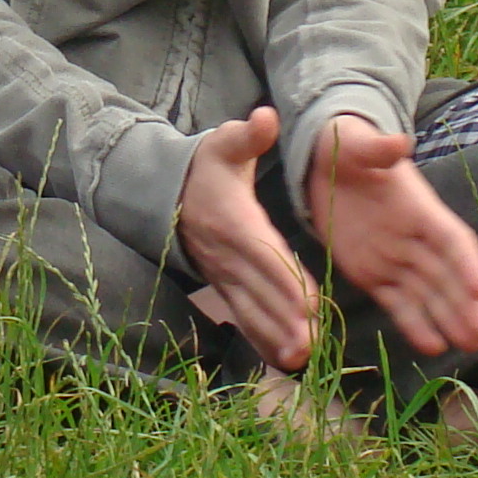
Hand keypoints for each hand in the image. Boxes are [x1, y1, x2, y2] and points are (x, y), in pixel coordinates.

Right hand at [176, 107, 317, 370]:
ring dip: (275, 335)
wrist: (166, 193)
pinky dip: (262, 340)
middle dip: (284, 317)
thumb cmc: (207, 167)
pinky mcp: (225, 288)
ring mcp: (224, 275)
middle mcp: (228, 254)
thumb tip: (266, 116)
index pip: (263, 252)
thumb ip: (248, 134)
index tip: (308, 301)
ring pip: (252, 310)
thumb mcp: (224, 143)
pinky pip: (244, 317)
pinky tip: (286, 361)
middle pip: (260, 290)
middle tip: (311, 342)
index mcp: (235, 219)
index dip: (285, 277)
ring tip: (302, 358)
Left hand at [301, 115, 477, 359]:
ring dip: (450, 320)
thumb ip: (376, 149)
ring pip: (428, 295)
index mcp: (420, 207)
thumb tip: (399, 141)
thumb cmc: (345, 148)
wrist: (324, 165)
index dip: (469, 263)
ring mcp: (395, 259)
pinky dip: (414, 324)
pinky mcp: (373, 275)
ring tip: (472, 347)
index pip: (451, 239)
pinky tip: (432, 347)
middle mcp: (415, 238)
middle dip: (468, 305)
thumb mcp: (355, 144)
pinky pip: (396, 303)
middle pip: (447, 275)